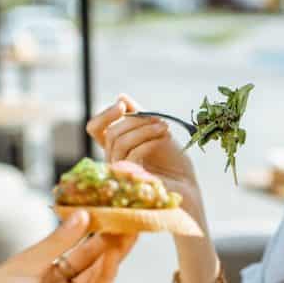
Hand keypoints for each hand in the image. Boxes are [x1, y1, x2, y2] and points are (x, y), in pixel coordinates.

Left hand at [0, 209, 135, 282]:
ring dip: (114, 254)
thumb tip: (83, 215)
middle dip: (111, 238)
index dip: (93, 226)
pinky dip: (106, 275)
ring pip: (97, 272)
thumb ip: (57, 241)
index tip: (110, 209)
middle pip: (90, 256)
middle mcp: (56, 279)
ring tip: (130, 233)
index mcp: (41, 263)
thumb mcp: (25, 263)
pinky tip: (114, 258)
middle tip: (130, 218)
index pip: (74, 241)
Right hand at [85, 94, 205, 224]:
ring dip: (144, 130)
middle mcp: (114, 160)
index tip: (122, 105)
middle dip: (136, 121)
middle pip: (111, 133)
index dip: (105, 115)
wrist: (187, 185)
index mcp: (116, 147)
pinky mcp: (131, 180)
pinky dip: (148, 142)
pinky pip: (132, 154)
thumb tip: (120, 97)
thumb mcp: (155, 131)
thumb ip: (138, 116)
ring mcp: (121, 171)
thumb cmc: (172, 161)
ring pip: (119, 142)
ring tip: (165, 128)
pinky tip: (164, 138)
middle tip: (159, 120)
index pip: (95, 129)